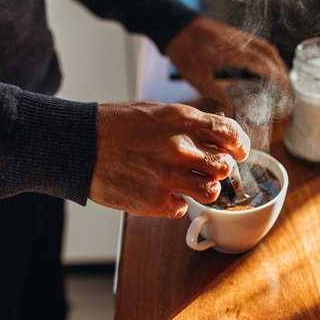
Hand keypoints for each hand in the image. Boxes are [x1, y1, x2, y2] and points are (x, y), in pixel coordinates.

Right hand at [89, 102, 250, 217]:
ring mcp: (169, 177)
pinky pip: (183, 208)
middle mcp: (180, 148)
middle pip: (224, 166)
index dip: (239, 144)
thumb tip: (214, 131)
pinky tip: (162, 193)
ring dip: (204, 189)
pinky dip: (176, 203)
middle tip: (210, 170)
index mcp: (181, 120)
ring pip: (211, 191)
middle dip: (220, 169)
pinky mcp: (156, 201)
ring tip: (190, 184)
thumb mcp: (155, 111)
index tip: (238, 151)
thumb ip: (186, 123)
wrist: (80, 145)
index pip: (229, 133)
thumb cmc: (114, 126)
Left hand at [166, 17, 288, 112]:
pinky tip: (264, 67)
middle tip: (287, 90)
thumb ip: (216, 94)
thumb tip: (232, 111)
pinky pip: (257, 44)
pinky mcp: (234, 35)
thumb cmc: (184, 50)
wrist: (175, 26)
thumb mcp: (197, 77)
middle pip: (270, 54)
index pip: (264, 64)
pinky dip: (266, 56)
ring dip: (276, 63)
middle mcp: (240, 41)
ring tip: (280, 81)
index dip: (278, 79)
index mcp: (234, 51)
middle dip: (282, 72)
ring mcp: (238, 36)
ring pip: (265, 47)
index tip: (287, 92)